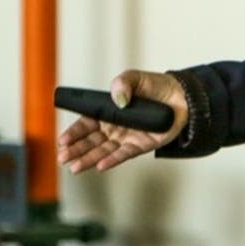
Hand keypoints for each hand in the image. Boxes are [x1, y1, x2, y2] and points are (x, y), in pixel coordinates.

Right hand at [57, 70, 188, 172]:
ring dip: (89, 159)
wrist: (182, 95)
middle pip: (91, 141)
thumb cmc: (155, 86)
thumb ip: (122, 83)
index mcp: (107, 112)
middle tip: (63, 158)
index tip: (62, 141)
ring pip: (104, 151)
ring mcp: (126, 138)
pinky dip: (112, 160)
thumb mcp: (135, 78)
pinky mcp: (141, 145)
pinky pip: (124, 154)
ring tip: (75, 167)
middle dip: (75, 150)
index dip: (73, 133)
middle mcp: (114, 128)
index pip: (85, 125)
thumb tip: (118, 97)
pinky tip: (100, 166)